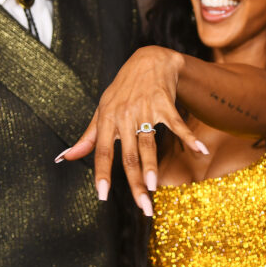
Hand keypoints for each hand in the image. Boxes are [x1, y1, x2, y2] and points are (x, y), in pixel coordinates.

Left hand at [55, 46, 207, 215]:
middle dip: (135, 182)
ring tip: (154, 187)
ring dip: (152, 165)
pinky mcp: (165, 104)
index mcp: (107, 119)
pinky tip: (200, 151)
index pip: (101, 151)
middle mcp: (124, 116)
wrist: (148, 60)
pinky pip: (177, 125)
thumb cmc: (123, 89)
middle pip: (128, 155)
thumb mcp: (102, 110)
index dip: (102, 174)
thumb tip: (66, 157)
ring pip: (148, 143)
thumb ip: (88, 137)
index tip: (103, 196)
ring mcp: (145, 110)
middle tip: (142, 206)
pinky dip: (189, 138)